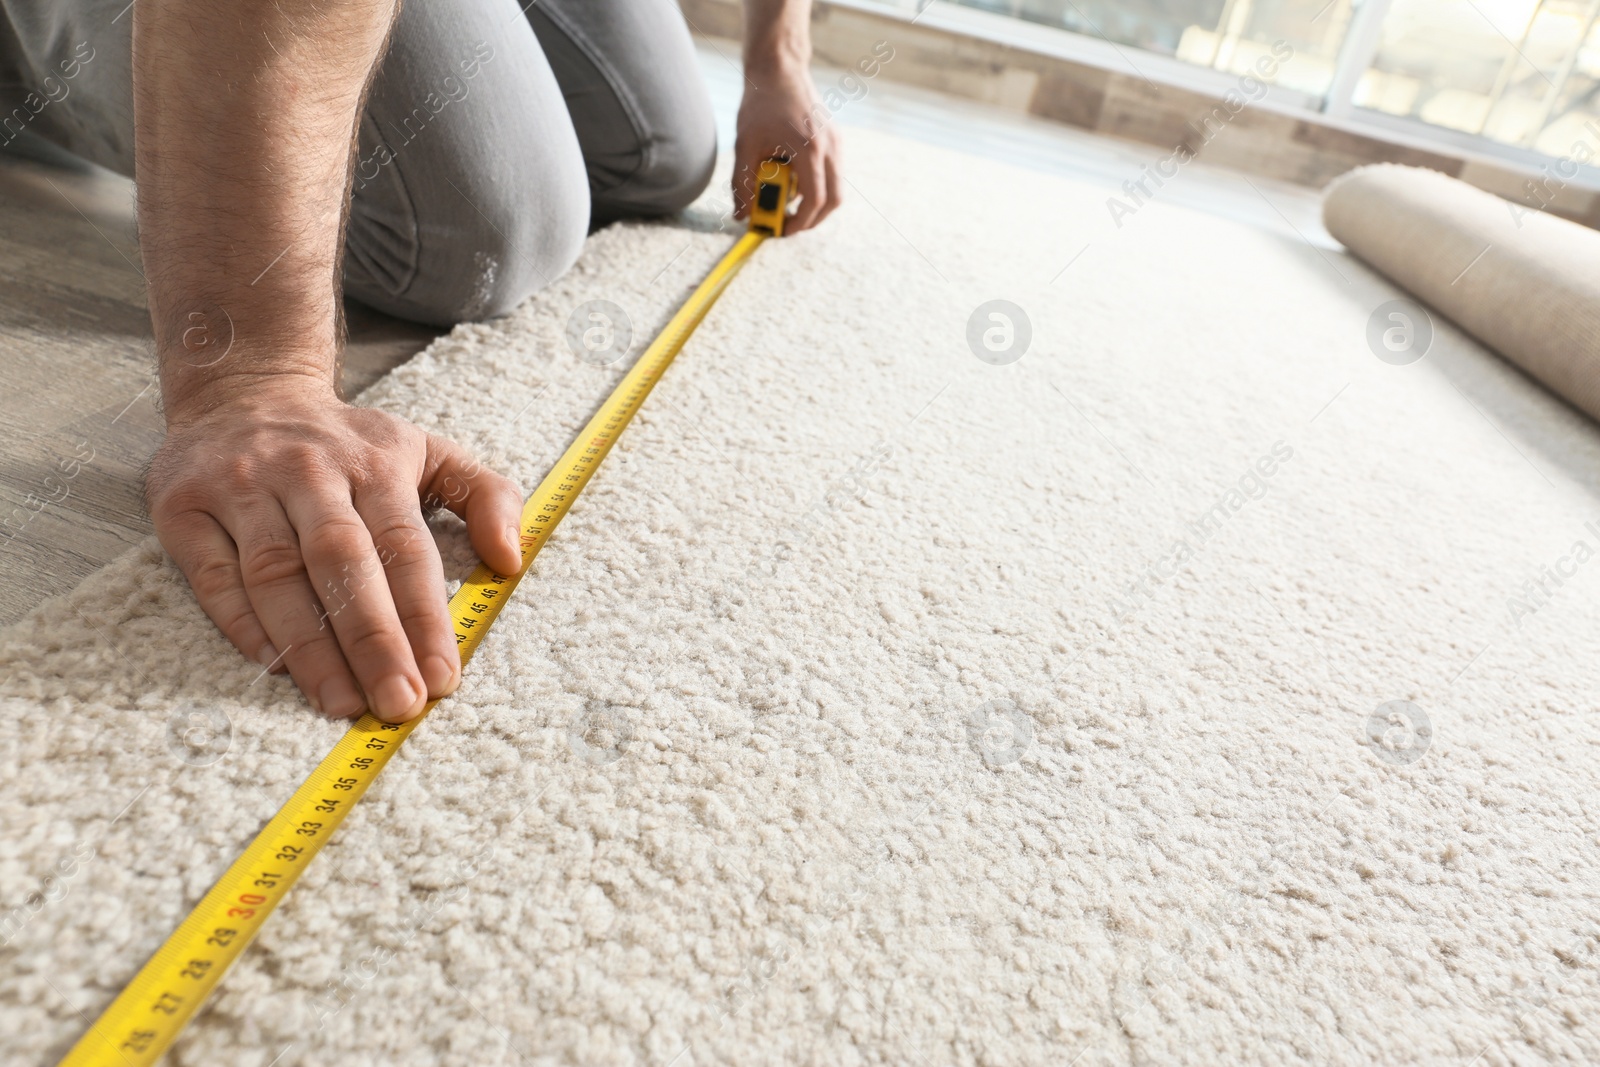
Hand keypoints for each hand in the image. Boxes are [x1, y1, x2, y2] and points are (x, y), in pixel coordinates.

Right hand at [146, 376, 523, 721]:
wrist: (242, 390)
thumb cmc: (348, 446)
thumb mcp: (427, 450)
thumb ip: (486, 495)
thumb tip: (512, 557)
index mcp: (374, 463)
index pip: (403, 547)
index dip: (423, 616)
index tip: (441, 678)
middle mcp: (307, 471)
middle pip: (342, 562)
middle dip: (372, 639)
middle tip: (397, 702)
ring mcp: (241, 486)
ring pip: (275, 575)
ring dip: (309, 646)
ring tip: (342, 702)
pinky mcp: (183, 506)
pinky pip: (214, 575)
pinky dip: (243, 624)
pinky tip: (275, 668)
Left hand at [733, 60, 841, 233]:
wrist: (779, 68)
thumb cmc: (761, 103)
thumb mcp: (745, 145)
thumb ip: (742, 183)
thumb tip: (741, 216)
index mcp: (809, 150)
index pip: (813, 201)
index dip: (799, 222)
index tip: (781, 230)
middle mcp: (829, 148)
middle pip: (833, 201)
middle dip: (812, 220)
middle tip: (789, 224)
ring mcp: (836, 143)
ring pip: (836, 188)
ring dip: (815, 202)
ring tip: (786, 199)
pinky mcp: (835, 139)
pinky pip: (833, 173)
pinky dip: (818, 185)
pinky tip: (793, 178)